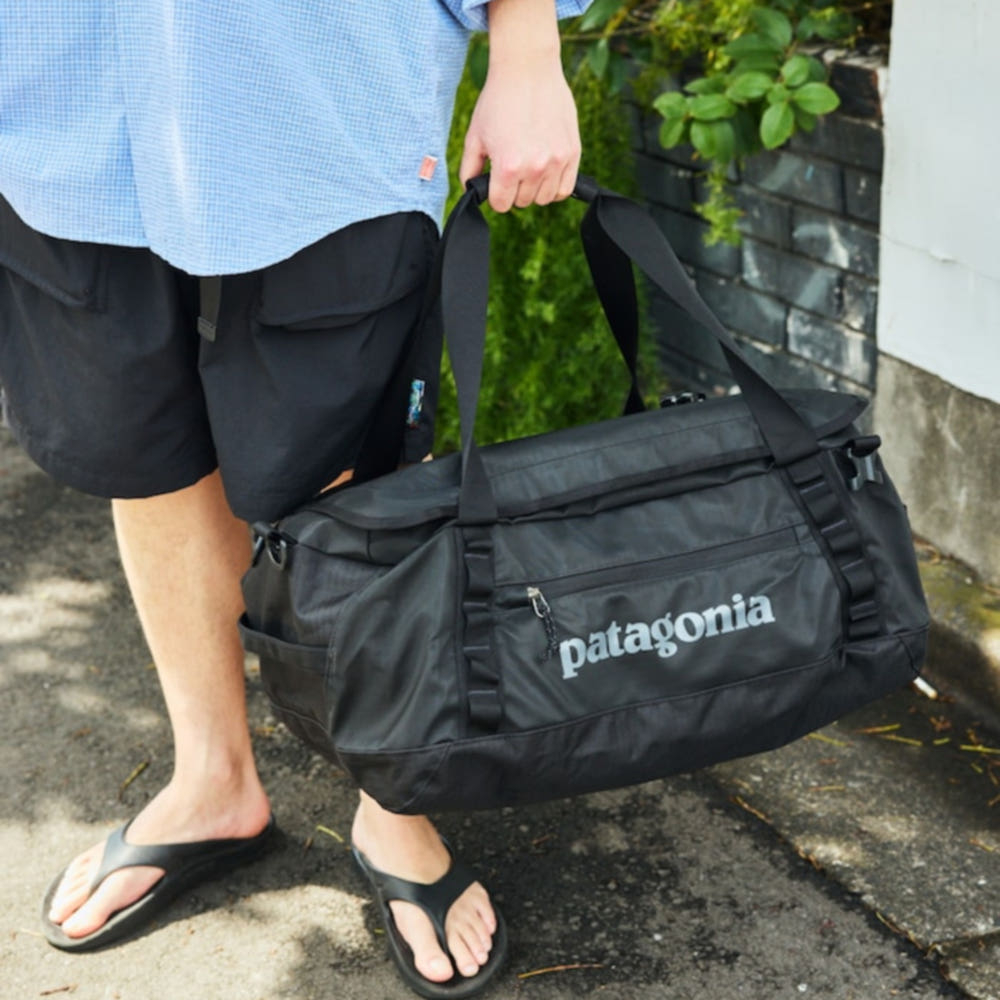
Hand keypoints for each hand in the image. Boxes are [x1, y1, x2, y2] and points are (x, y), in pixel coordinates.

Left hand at [458, 0, 580, 211]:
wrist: (527, 69)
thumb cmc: (498, 101)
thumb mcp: (474, 136)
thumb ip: (469, 170)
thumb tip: (472, 191)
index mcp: (508, 167)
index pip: (501, 205)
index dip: (495, 194)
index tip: (495, 180)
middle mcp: (535, 168)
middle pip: (522, 202)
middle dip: (514, 189)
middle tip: (512, 164)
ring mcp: (556, 161)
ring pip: (544, 199)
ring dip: (534, 189)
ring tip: (529, 166)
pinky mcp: (573, 152)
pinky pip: (565, 189)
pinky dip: (555, 187)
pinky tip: (546, 172)